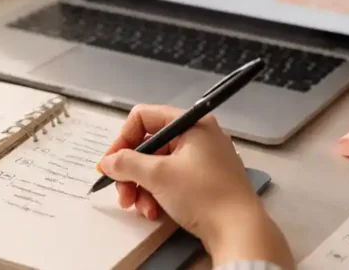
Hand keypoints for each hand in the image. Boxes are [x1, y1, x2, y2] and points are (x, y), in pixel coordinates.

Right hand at [98, 105, 292, 268]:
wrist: (240, 231)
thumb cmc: (205, 195)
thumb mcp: (158, 175)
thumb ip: (127, 163)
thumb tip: (108, 161)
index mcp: (191, 124)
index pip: (144, 118)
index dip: (123, 139)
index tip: (111, 162)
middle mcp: (198, 136)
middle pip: (149, 145)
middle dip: (131, 171)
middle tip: (122, 192)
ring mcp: (203, 159)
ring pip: (158, 165)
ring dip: (142, 187)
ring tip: (139, 207)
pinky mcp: (205, 180)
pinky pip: (172, 179)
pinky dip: (158, 193)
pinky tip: (154, 211)